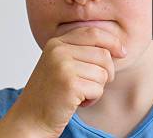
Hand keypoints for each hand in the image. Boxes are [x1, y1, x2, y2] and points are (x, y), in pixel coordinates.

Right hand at [11, 26, 126, 136]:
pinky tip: (77, 102)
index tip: (122, 52)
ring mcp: (63, 66)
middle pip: (103, 54)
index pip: (93, 33)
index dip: (112, 41)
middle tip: (90, 85)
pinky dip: (92, 99)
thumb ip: (80, 51)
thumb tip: (116, 47)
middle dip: (106, 72)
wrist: (30, 119)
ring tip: (79, 94)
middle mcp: (58, 51)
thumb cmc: (49, 94)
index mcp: (56, 43)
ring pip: (103, 73)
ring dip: (97, 88)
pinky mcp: (70, 84)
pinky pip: (98, 89)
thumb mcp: (60, 64)